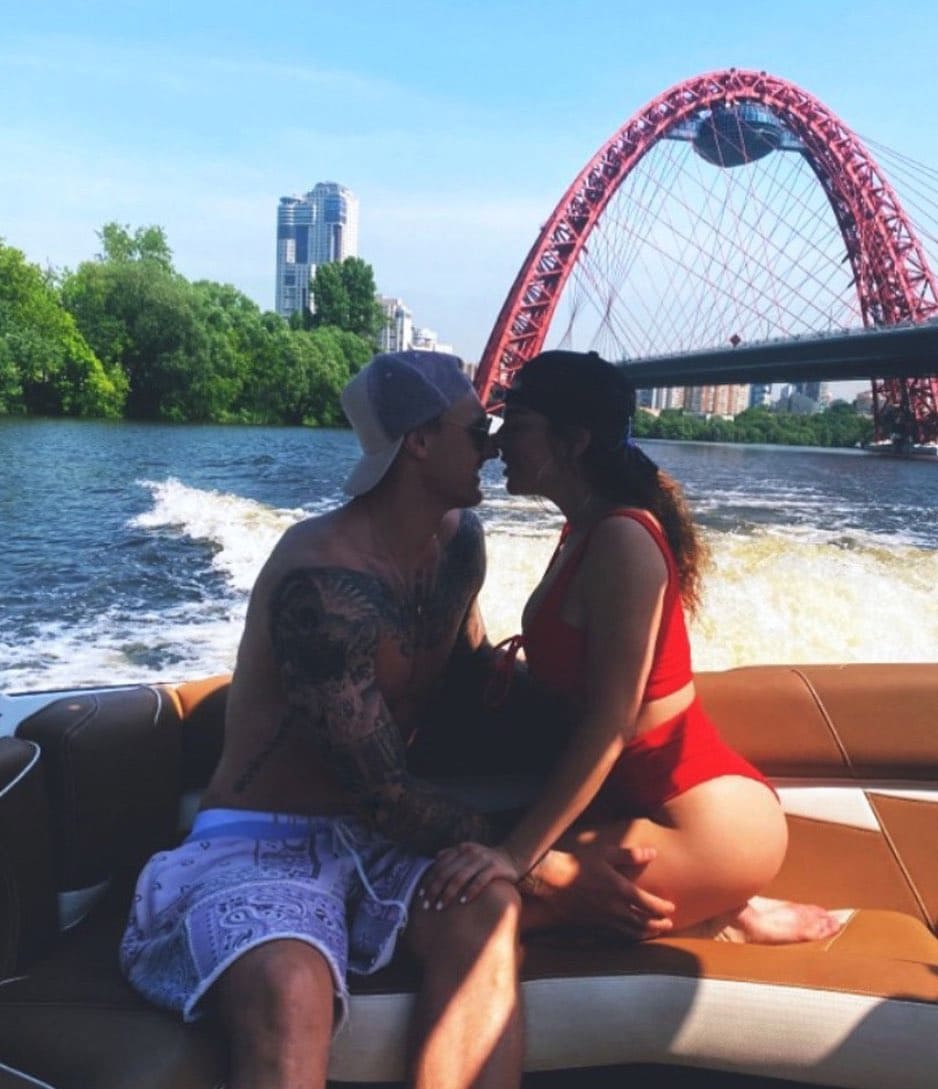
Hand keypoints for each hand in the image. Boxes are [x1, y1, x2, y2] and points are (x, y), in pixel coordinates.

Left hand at [418, 843, 522, 909]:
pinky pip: (480, 881)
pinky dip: (470, 891)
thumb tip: (435, 858)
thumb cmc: (485, 860)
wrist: (512, 857)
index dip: (429, 879)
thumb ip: (453, 854)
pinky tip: (463, 902)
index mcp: (462, 849)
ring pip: (461, 877)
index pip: (440, 865)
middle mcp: (470, 852)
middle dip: (435, 889)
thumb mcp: (468, 853)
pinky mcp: (495, 868)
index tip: (422, 894)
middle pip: (447, 872)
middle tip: (428, 905)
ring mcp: (483, 859)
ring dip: (448, 893)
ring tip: (441, 906)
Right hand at [529, 843, 675, 939]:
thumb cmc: (579, 863)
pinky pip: (616, 933)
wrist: (552, 881)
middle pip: (643, 922)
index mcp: (621, 890)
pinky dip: (628, 936)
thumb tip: (652, 852)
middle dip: (658, 924)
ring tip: (654, 932)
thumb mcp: (606, 853)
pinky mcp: (594, 924)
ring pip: (631, 931)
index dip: (662, 908)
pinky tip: (630, 934)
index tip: (671, 908)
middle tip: (668, 925)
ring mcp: (604, 919)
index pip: (649, 904)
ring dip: (646, 932)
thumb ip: (631, 855)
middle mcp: (615, 909)